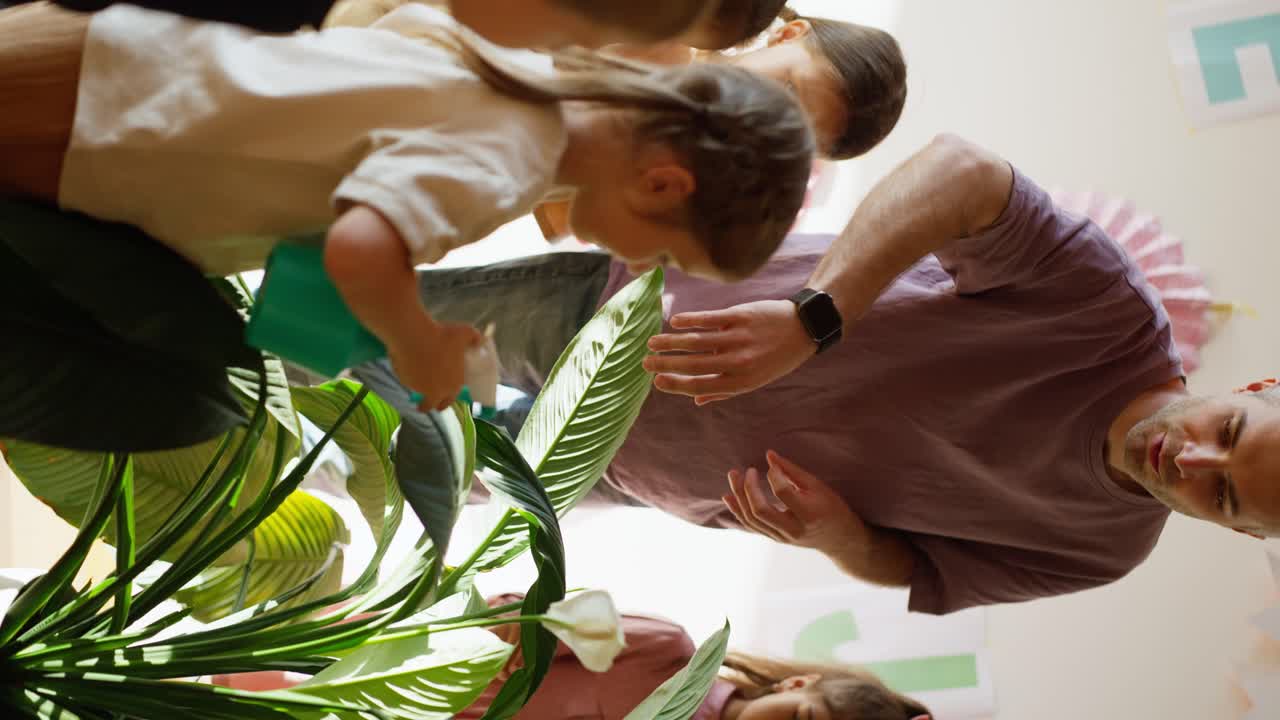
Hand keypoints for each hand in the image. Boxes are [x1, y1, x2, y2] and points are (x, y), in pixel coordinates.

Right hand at [387, 317, 482, 411]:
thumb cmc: (443, 335)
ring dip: (418, 390)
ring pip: (417, 394)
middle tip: (425, 401)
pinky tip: (407, 367)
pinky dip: (407, 377)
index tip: (442, 398)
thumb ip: (474, 338)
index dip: (446, 400)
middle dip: (429, 404)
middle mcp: (437, 391)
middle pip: (431, 405)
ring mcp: (419, 388)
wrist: (415, 336)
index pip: (450, 400)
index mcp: (454, 384)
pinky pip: (406, 382)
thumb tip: (480, 340)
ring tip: (415, 381)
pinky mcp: (405, 382)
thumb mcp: (465, 333)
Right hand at [643, 300, 814, 404]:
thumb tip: (697, 401)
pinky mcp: (740, 316)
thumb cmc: (777, 358)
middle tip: (645, 363)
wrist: (804, 327)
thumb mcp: (756, 380)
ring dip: (670, 342)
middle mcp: (739, 361)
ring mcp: (739, 338)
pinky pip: (709, 319)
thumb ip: (725, 390)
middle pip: (693, 364)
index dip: (676, 385)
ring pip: (696, 341)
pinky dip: (689, 320)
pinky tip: (674, 322)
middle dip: (665, 365)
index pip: (700, 386)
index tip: (656, 382)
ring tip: (652, 343)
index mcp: (741, 381)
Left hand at [723, 450, 867, 555]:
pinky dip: (738, 511)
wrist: (839, 539)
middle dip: (748, 488)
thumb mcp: (818, 486)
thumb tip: (769, 456)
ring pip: (752, 520)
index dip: (774, 475)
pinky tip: (728, 497)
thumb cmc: (832, 507)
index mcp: (809, 514)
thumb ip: (793, 471)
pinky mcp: (775, 539)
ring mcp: (782, 537)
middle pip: (760, 510)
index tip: (773, 465)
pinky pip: (752, 527)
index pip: (783, 493)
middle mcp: (793, 529)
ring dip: (739, 497)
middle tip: (747, 470)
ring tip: (733, 475)